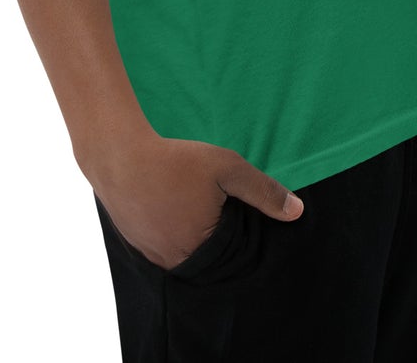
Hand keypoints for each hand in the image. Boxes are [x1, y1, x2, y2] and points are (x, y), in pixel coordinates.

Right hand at [90, 133, 303, 271]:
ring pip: (183, 252)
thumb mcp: (227, 168)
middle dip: (215, 234)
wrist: (119, 155)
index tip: (235, 209)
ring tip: (191, 203)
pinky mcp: (135, 243)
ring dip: (191, 233)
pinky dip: (169, 229)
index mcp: (201, 250)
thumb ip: (263, 191)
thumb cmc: (176, 161)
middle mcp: (175, 261)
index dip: (238, 231)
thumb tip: (297, 212)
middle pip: (207, 257)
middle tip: (212, 204)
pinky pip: (161, 245)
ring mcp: (152, 255)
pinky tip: (170, 204)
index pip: (233, 256)